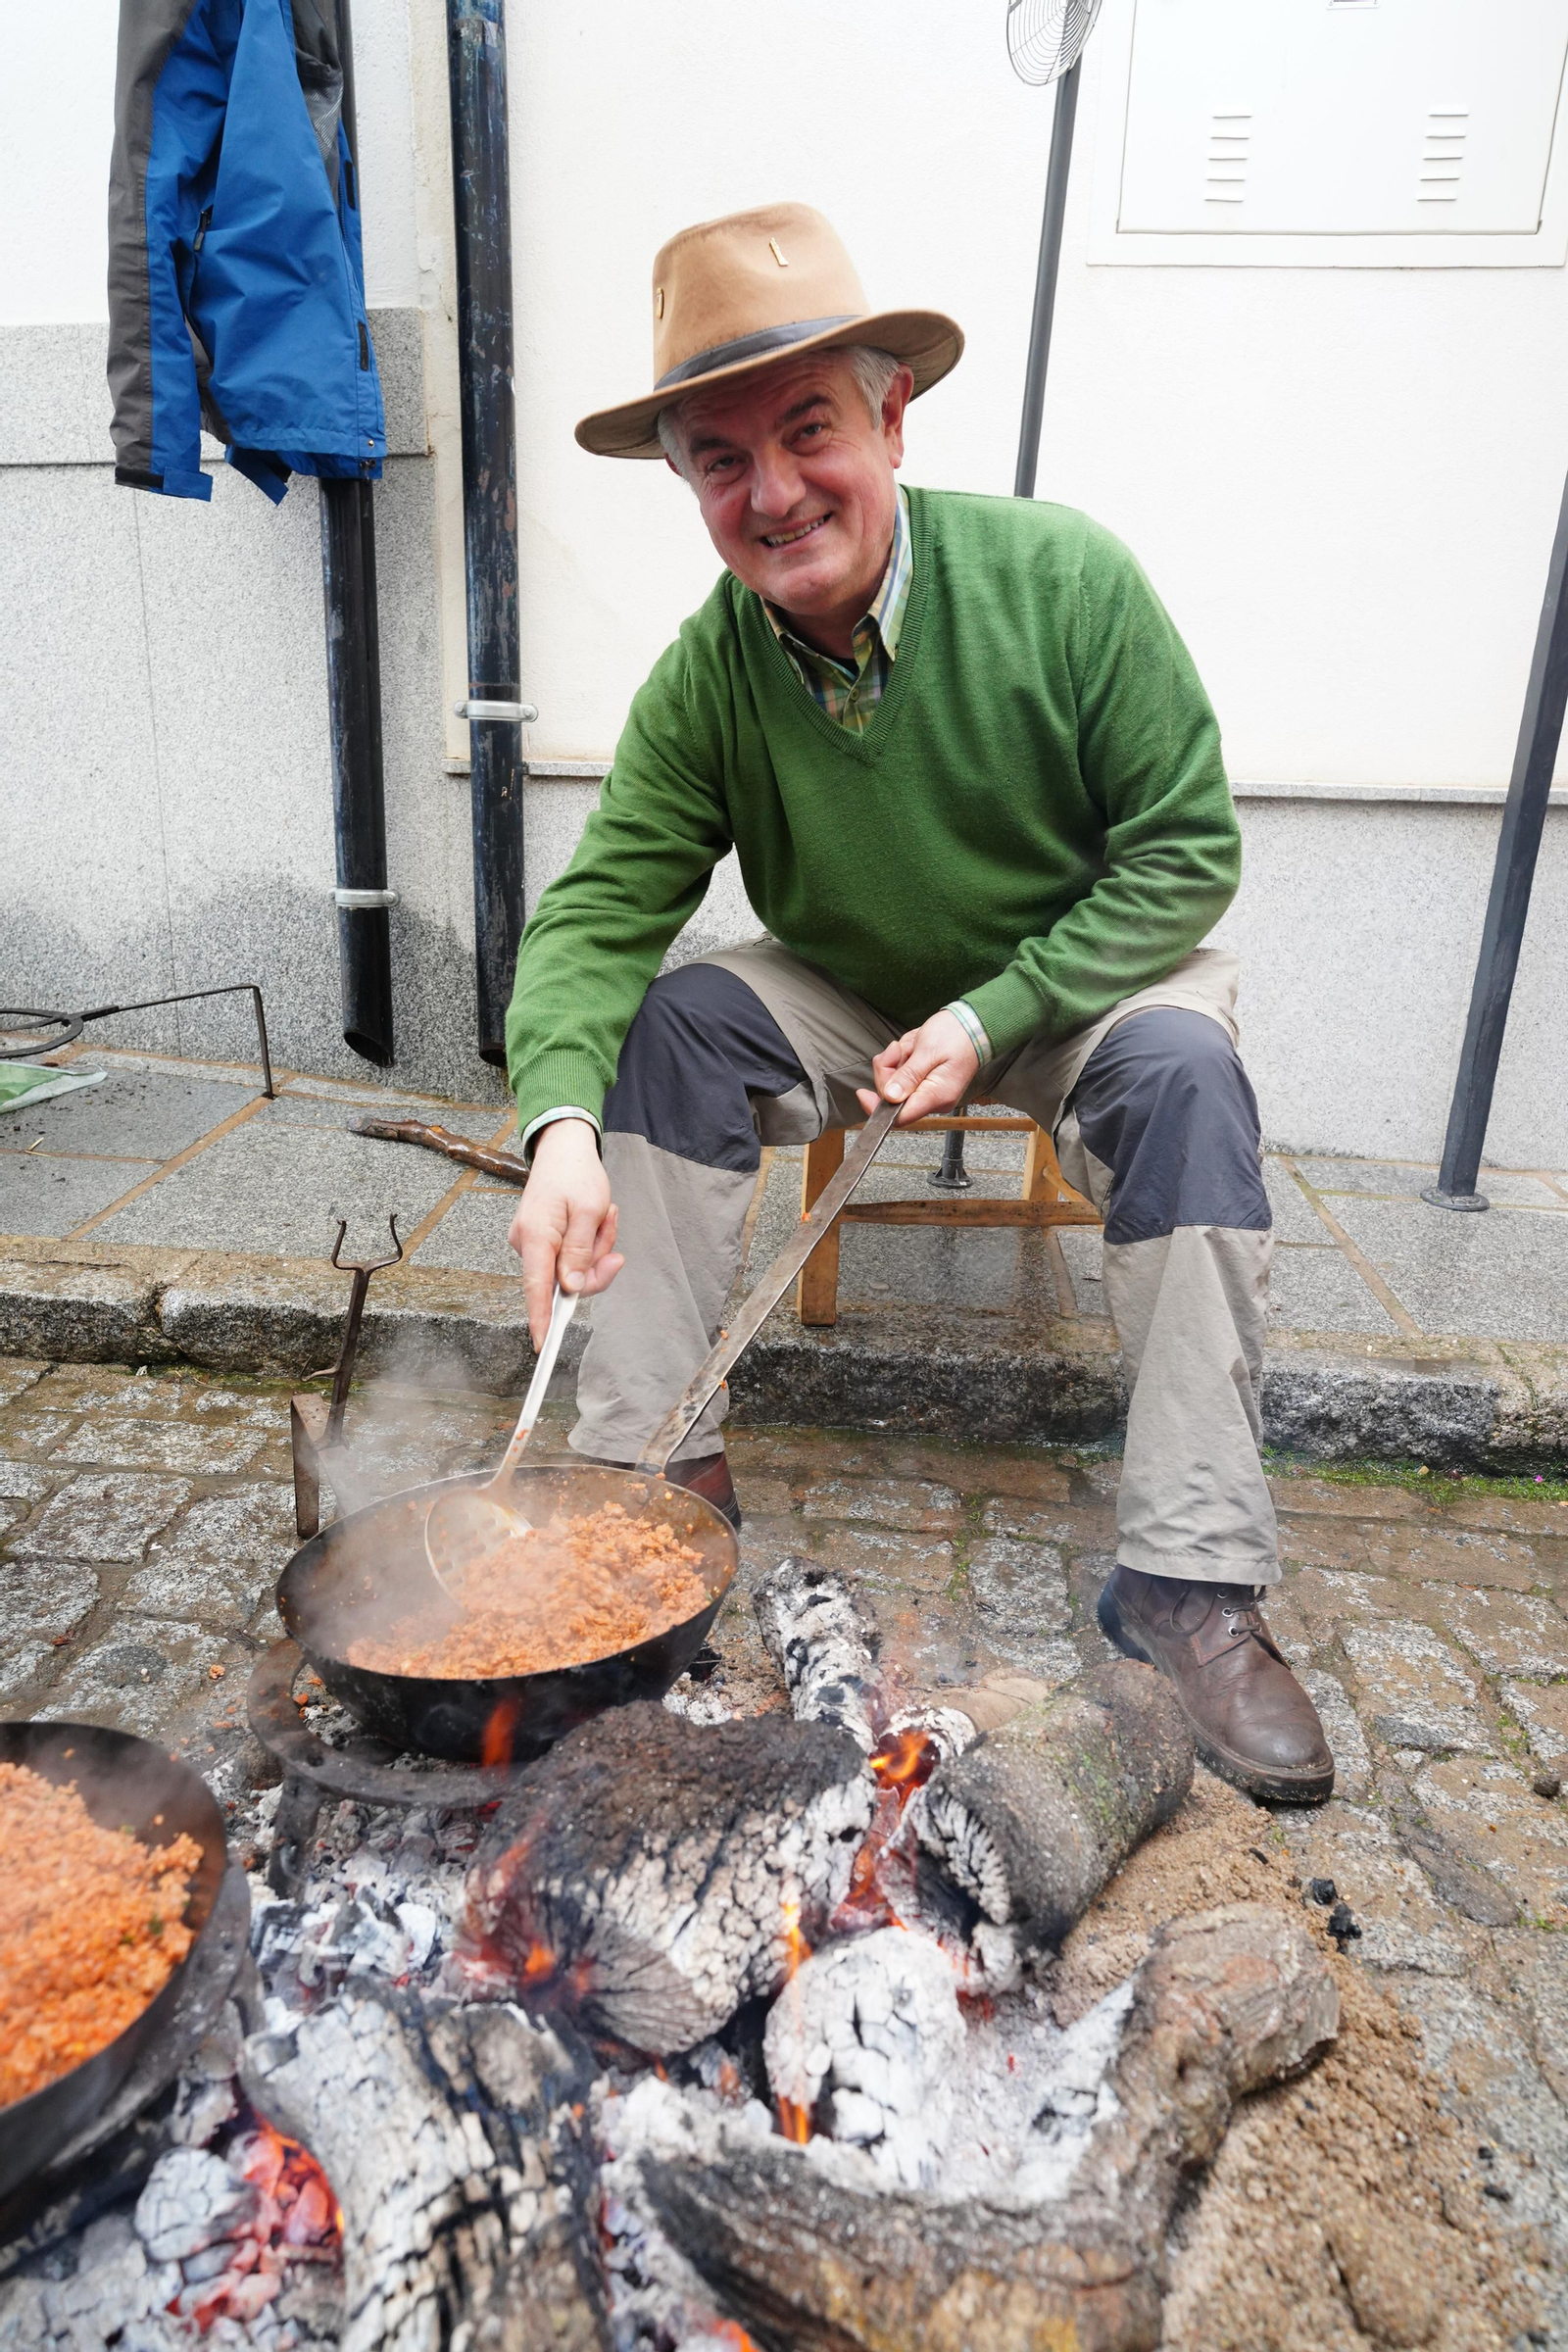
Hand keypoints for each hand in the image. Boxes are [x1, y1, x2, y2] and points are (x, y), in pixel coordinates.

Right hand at [507, 1118, 623, 1346]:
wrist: (563, 1148)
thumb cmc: (576, 1174)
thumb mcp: (588, 1211)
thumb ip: (579, 1252)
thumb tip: (573, 1288)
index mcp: (536, 1236)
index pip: (537, 1288)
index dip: (542, 1319)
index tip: (543, 1345)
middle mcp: (527, 1243)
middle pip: (565, 1279)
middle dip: (595, 1259)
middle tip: (609, 1224)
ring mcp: (532, 1242)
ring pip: (572, 1267)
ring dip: (594, 1246)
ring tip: (602, 1214)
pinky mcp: (540, 1240)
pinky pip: (569, 1256)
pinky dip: (587, 1242)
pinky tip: (594, 1218)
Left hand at [856, 1009, 979, 1126]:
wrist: (973, 1024)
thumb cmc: (957, 1035)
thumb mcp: (928, 1051)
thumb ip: (908, 1076)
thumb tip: (891, 1097)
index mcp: (936, 1096)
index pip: (901, 1117)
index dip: (878, 1108)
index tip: (862, 1094)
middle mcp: (933, 1099)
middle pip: (892, 1097)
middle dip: (888, 1070)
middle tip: (897, 1050)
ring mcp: (928, 1091)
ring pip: (894, 1084)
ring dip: (896, 1061)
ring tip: (912, 1046)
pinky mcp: (925, 1083)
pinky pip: (901, 1075)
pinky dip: (901, 1059)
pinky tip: (913, 1048)